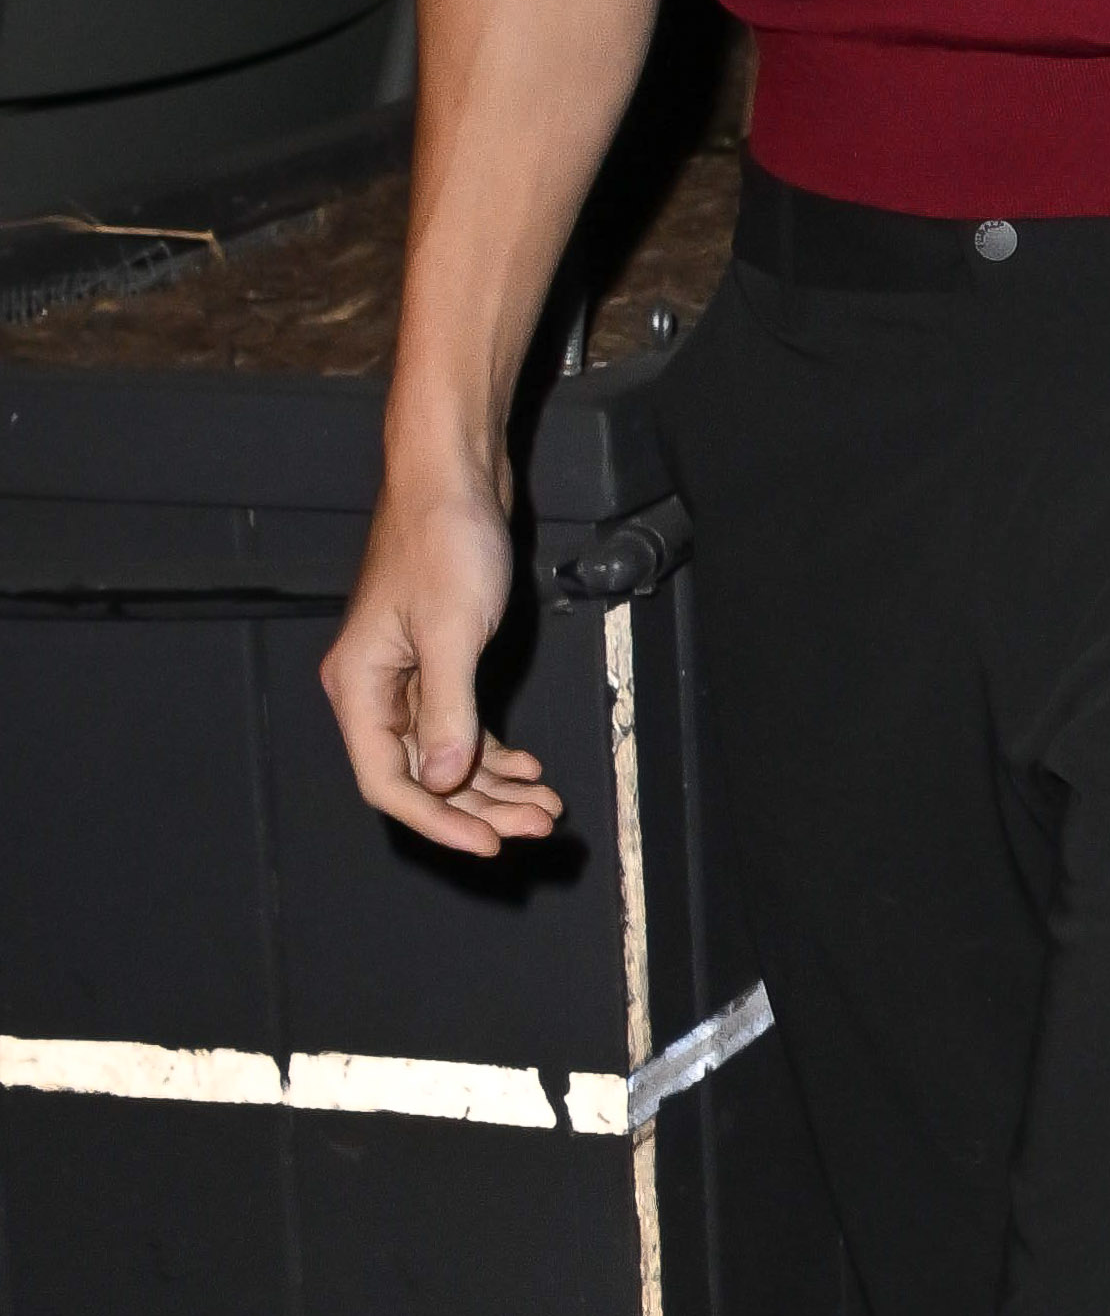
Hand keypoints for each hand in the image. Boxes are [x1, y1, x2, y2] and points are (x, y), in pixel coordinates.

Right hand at [320, 461, 565, 854]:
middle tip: (538, 826)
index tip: (491, 843)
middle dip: (480, 806)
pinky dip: (492, 749)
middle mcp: (374, 688)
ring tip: (545, 805)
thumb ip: (447, 709)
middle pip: (420, 775)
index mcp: (358, 688)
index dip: (439, 820)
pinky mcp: (439, 656)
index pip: (388, 782)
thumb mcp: (453, 628)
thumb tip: (439, 782)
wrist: (456, 472)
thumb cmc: (445, 537)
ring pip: (444, 753)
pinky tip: (527, 766)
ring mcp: (406, 674)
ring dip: (493, 783)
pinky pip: (459, 722)